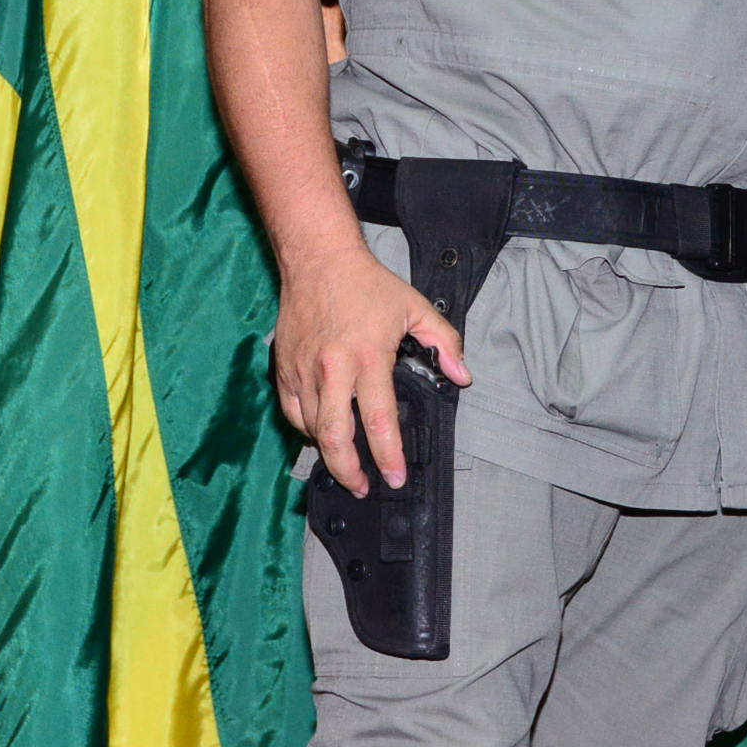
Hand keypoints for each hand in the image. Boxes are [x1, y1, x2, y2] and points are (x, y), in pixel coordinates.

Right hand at [274, 242, 470, 494]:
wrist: (318, 259)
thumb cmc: (367, 284)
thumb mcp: (415, 307)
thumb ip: (444, 343)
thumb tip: (462, 376)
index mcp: (367, 358)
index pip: (378, 420)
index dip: (388, 456)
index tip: (395, 478)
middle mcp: (332, 369)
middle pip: (335, 438)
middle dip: (350, 472)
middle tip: (363, 487)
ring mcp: (303, 371)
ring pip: (312, 430)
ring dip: (329, 453)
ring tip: (347, 464)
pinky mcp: (283, 369)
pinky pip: (292, 413)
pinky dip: (306, 429)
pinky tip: (321, 433)